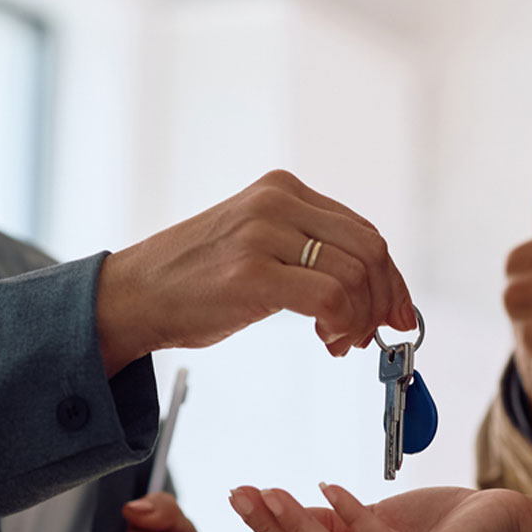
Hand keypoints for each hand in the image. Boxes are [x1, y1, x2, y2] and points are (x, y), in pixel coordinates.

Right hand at [96, 170, 416, 373]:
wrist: (133, 294)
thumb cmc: (196, 280)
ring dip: (361, 319)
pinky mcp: (252, 274)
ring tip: (340, 341)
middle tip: (373, 335)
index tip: (398, 312)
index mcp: (282, 190)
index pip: (364, 232)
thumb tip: (373, 289)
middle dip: (384, 300)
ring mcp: (263, 235)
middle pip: (370, 250)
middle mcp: (276, 203)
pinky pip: (330, 298)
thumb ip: (308, 252)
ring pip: (355, 275)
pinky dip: (342, 325)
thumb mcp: (257, 245)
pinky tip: (327, 339)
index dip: (391, 279)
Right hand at [228, 483, 531, 531]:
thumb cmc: (440, 526)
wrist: (504, 526)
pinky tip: (329, 487)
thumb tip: (280, 509)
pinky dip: (350, 516)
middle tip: (242, 493)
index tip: (240, 497)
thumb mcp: (374, 522)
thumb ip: (331, 524)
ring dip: (300, 526)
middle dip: (272, 530)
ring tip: (274, 492)